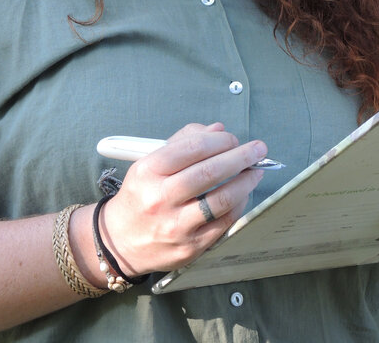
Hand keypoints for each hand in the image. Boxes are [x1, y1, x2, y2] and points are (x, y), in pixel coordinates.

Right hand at [97, 122, 266, 275]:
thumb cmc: (141, 195)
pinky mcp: (190, 247)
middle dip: (240, 157)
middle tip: (258, 148)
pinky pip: (223, 223)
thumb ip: (183, 142)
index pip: (193, 148)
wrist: (119, 241)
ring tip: (256, 171)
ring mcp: (176, 226)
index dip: (220, 140)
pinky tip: (243, 194)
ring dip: (245, 181)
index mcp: (148, 171)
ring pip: (220, 199)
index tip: (233, 138)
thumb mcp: (150, 162)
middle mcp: (160, 199)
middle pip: (209, 172)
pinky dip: (238, 205)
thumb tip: (218, 130)